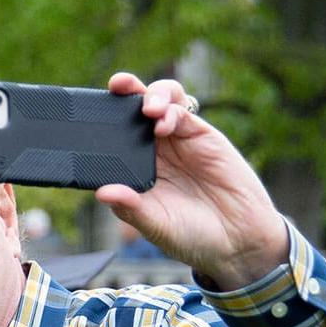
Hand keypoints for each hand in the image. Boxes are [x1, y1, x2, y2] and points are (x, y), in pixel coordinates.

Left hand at [94, 73, 287, 284]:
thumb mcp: (156, 225)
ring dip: (150, 95)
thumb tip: (101, 193)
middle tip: (117, 85)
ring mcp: (178, 140)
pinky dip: (172, 111)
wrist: (238, 240)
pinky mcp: (202, 135)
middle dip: (124, 91)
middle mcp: (154, 151)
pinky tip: (163, 124)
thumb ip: (130, 208)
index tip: (87, 112)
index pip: (113, 136)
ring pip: (160, 101)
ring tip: (147, 109)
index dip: (103, 119)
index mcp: (136, 170)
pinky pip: (184, 111)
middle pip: (134, 109)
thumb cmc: (193, 236)